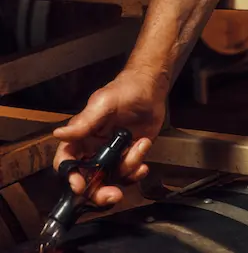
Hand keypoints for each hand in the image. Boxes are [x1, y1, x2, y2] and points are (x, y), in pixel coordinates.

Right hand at [52, 69, 166, 206]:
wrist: (152, 88)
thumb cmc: (124, 90)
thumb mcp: (104, 103)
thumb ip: (84, 121)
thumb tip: (58, 134)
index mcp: (81, 137)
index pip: (66, 162)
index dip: (69, 176)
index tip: (79, 186)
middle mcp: (93, 150)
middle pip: (87, 182)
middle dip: (99, 193)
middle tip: (113, 195)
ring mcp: (112, 156)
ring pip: (110, 180)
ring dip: (126, 171)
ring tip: (140, 146)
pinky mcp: (129, 157)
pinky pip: (128, 174)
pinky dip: (137, 170)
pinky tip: (144, 154)